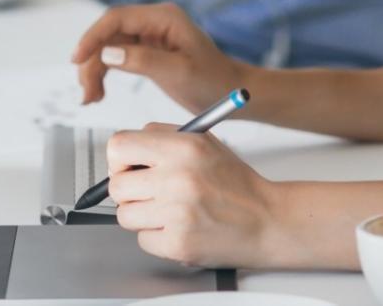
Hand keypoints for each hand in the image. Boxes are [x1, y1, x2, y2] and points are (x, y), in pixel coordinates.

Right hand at [71, 2, 245, 112]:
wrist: (230, 91)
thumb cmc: (212, 80)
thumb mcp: (179, 73)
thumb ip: (143, 60)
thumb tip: (108, 53)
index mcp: (164, 17)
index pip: (117, 18)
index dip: (93, 37)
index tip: (77, 59)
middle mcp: (155, 21)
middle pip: (108, 33)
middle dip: (92, 60)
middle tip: (86, 92)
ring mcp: (150, 34)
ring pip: (108, 46)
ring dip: (95, 70)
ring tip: (91, 98)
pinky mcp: (147, 50)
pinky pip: (116, 56)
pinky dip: (104, 73)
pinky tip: (98, 92)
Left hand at [107, 123, 284, 268]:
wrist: (266, 220)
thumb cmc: (236, 184)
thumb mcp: (206, 144)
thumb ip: (164, 140)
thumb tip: (122, 152)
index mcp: (185, 146)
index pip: (120, 146)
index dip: (119, 159)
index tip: (129, 167)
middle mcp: (179, 177)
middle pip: (116, 185)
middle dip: (130, 191)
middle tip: (150, 192)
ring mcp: (177, 212)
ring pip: (125, 215)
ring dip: (142, 215)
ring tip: (169, 211)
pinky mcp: (177, 242)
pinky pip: (142, 240)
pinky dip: (157, 236)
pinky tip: (180, 227)